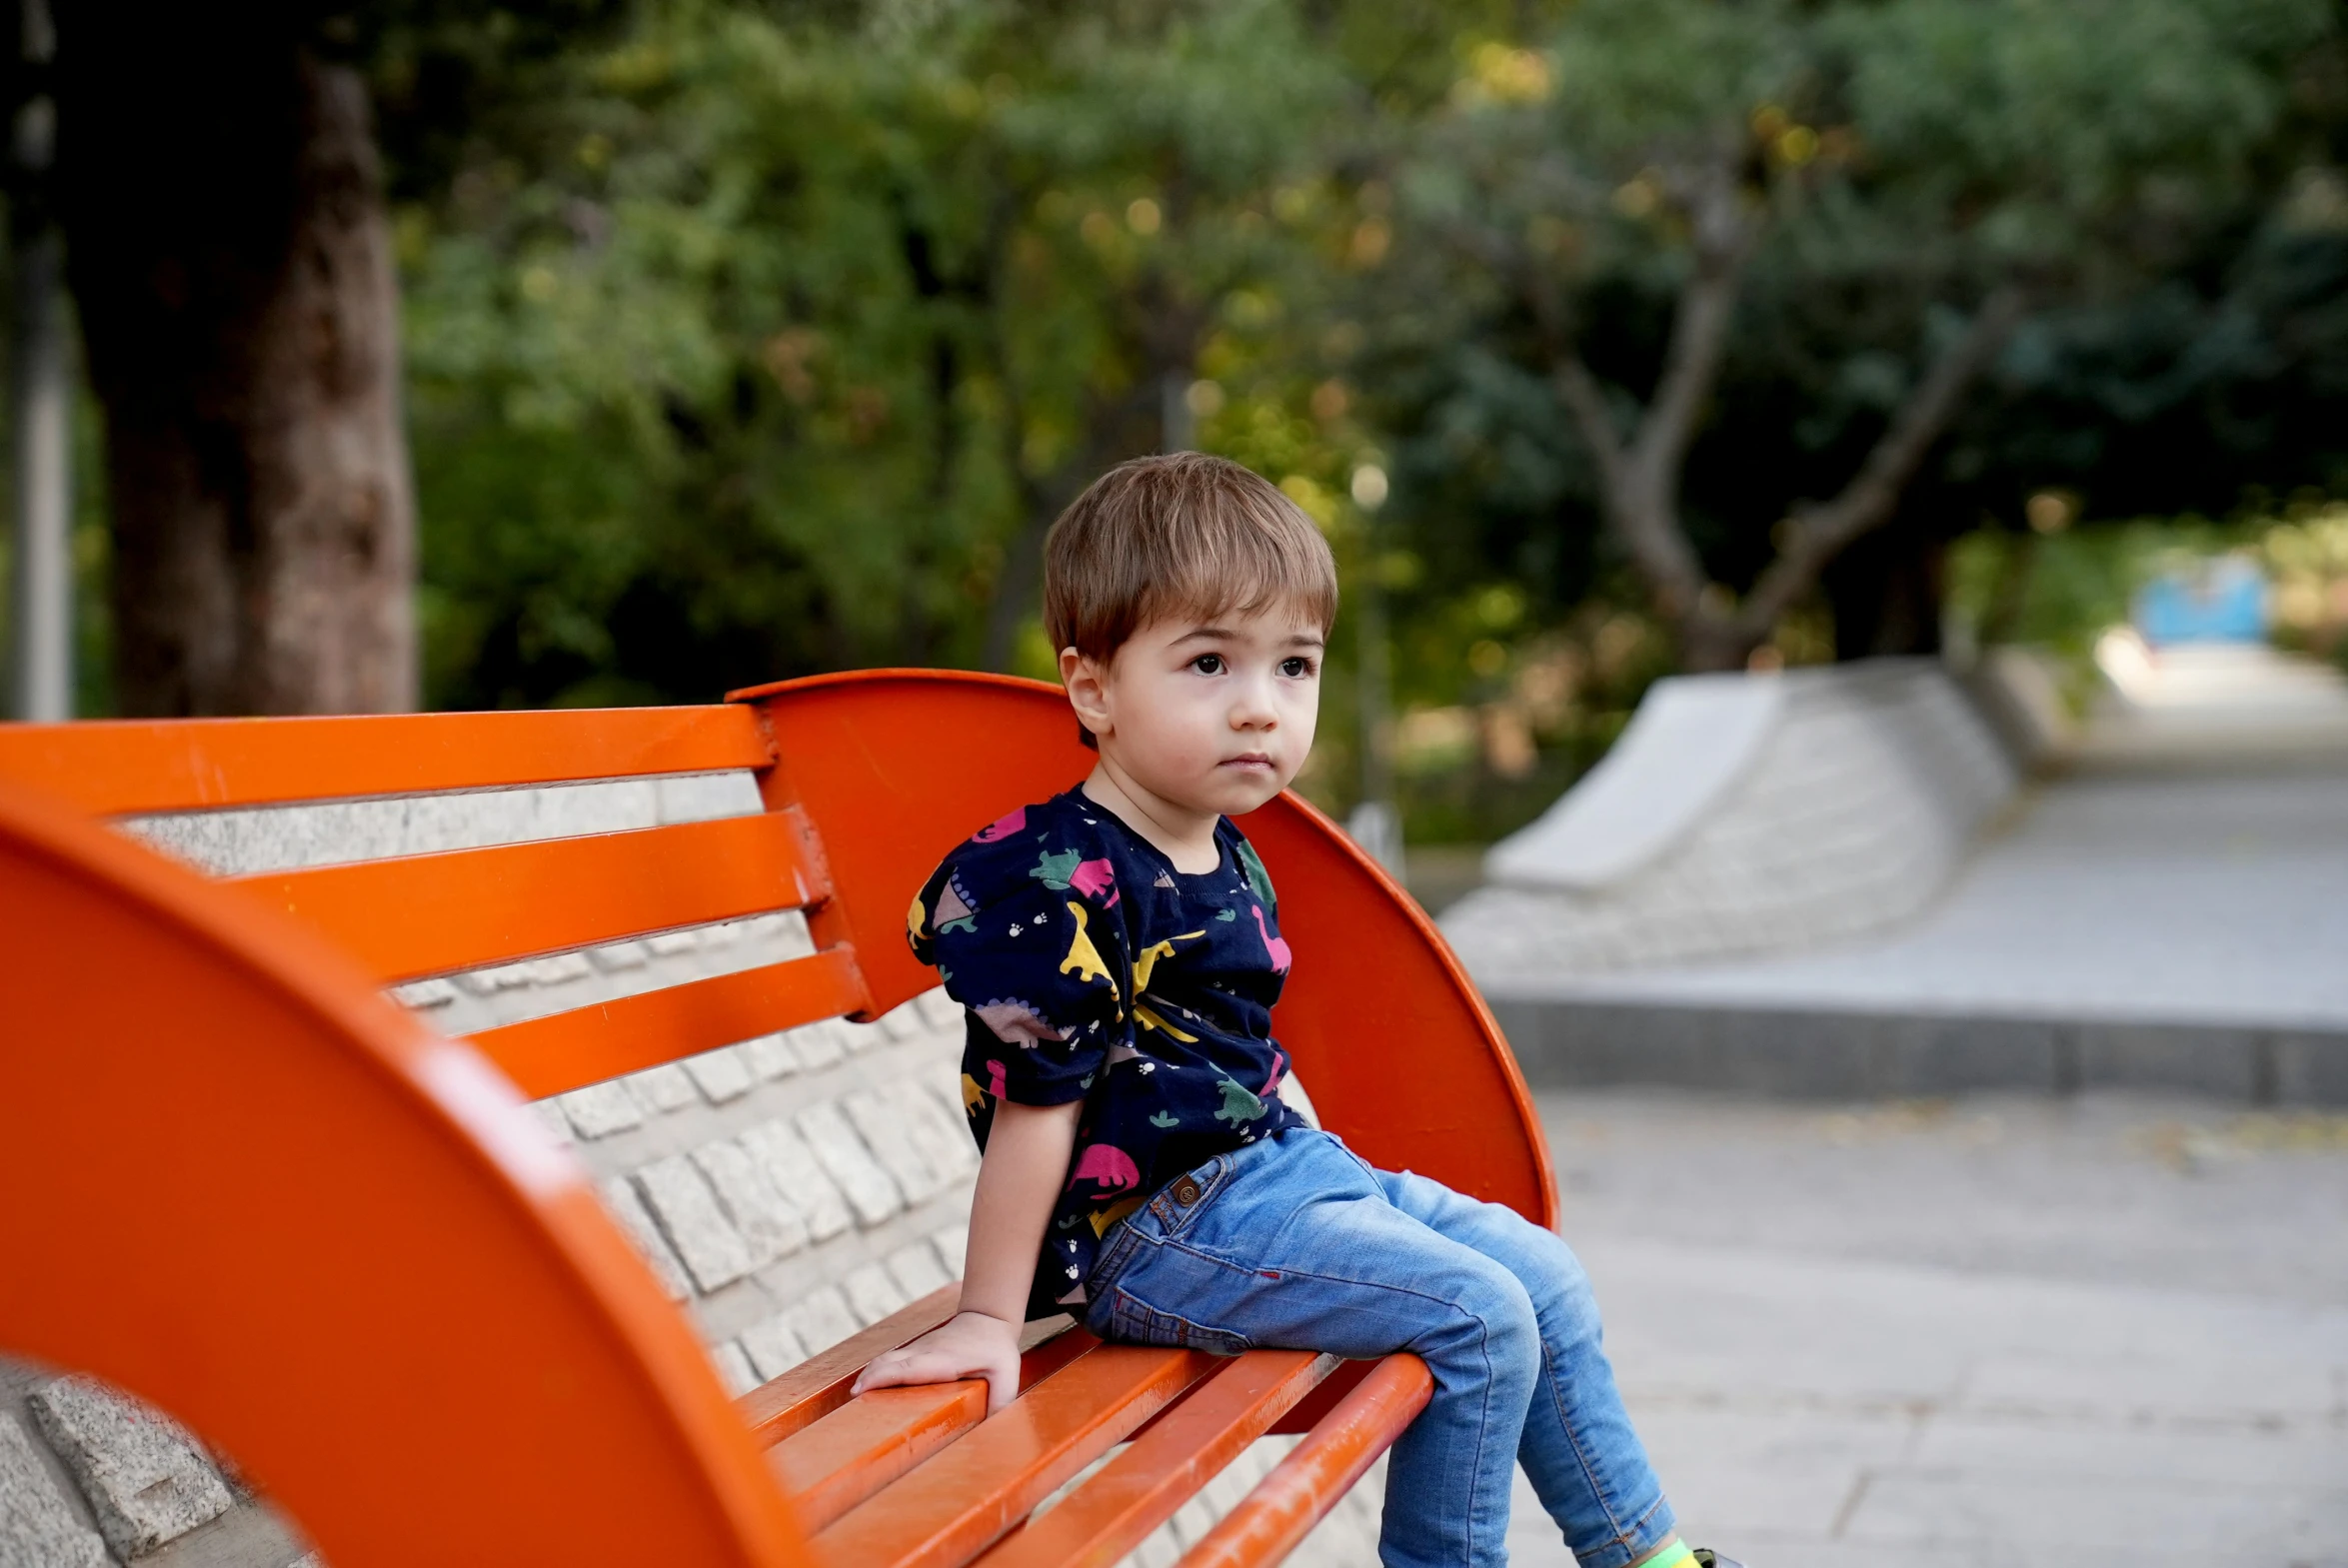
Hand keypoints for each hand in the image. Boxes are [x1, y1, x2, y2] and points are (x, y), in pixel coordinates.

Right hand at [849, 1309, 1023, 1414]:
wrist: (988, 1319)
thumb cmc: (997, 1350)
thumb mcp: (1008, 1376)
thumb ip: (1001, 1402)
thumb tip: (991, 1430)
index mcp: (943, 1359)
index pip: (908, 1367)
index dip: (884, 1377)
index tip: (862, 1389)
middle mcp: (924, 1352)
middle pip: (889, 1362)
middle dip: (868, 1379)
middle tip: (852, 1402)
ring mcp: (917, 1349)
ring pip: (885, 1359)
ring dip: (868, 1376)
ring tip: (855, 1399)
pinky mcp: (913, 1351)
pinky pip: (889, 1360)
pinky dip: (874, 1373)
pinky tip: (865, 1389)